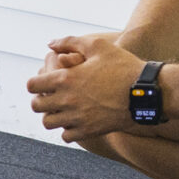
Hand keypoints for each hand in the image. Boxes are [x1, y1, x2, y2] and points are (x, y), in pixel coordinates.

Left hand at [26, 33, 144, 143]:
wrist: (146, 91)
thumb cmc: (123, 65)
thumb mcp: (98, 45)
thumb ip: (70, 42)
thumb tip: (50, 44)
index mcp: (65, 78)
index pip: (32, 85)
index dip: (35, 83)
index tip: (43, 82)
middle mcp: (67, 100)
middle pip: (36, 106)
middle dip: (41, 100)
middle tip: (50, 96)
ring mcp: (77, 117)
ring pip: (48, 123)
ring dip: (52, 116)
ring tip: (61, 110)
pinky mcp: (88, 131)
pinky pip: (66, 136)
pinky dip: (67, 129)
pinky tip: (75, 120)